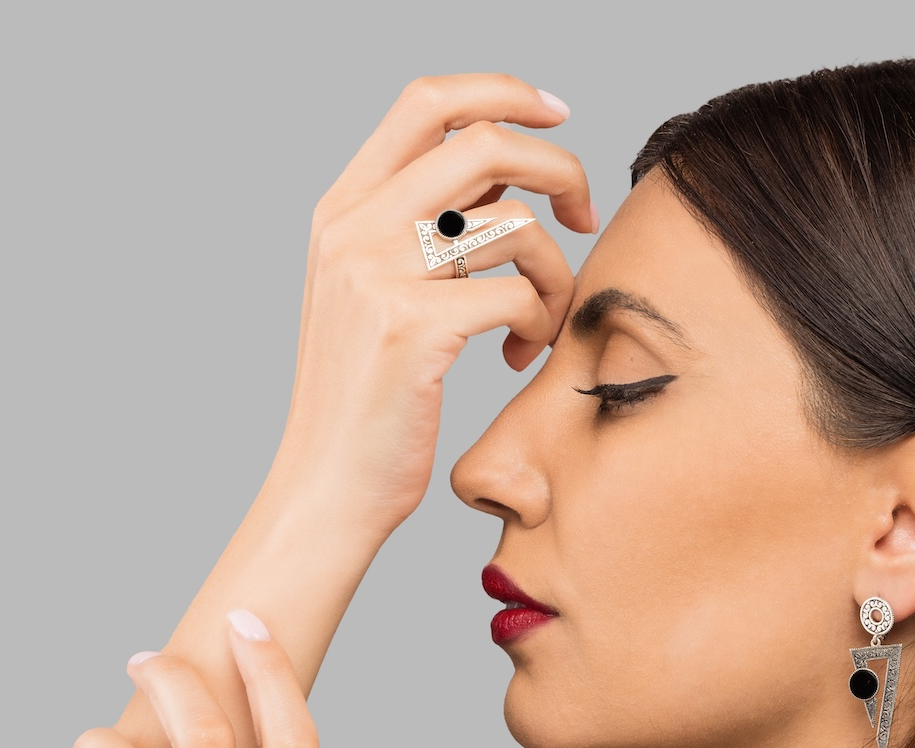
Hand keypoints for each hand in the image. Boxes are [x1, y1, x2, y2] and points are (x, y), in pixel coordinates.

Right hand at [269, 73, 594, 536]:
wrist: (328, 487)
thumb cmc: (367, 399)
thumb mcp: (372, 292)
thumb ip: (422, 228)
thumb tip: (506, 181)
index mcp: (343, 207)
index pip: (426, 101)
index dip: (503, 92)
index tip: (557, 114)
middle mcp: (354, 227)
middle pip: (485, 142)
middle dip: (558, 167)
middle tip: (585, 213)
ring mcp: (378, 273)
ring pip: (514, 223)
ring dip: (555, 269)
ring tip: (543, 316)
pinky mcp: (413, 327)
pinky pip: (518, 294)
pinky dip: (541, 322)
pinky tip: (521, 355)